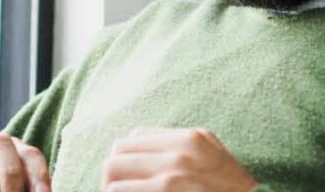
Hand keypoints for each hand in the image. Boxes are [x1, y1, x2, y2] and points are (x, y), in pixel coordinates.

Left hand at [100, 127, 257, 191]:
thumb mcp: (214, 162)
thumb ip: (186, 151)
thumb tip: (143, 149)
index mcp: (194, 138)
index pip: (136, 136)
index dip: (130, 158)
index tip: (130, 177)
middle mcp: (183, 148)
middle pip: (121, 148)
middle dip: (115, 171)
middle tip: (119, 189)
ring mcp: (175, 169)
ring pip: (113, 166)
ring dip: (110, 185)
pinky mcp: (167, 188)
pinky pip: (118, 189)